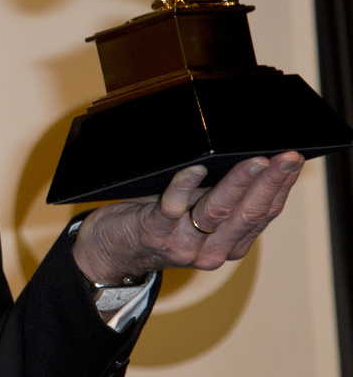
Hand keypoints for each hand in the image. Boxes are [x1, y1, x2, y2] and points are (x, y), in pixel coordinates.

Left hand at [71, 151, 303, 282]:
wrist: (113, 249)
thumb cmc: (158, 220)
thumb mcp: (196, 213)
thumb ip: (218, 196)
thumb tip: (244, 157)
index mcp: (229, 245)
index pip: (263, 214)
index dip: (280, 187)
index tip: (293, 161)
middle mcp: (211, 249)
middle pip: (248, 213)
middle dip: (270, 182)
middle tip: (287, 157)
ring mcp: (183, 243)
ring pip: (218, 211)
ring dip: (238, 184)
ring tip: (254, 162)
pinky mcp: (154, 232)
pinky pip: (172, 207)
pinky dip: (185, 186)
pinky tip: (195, 169)